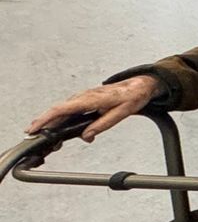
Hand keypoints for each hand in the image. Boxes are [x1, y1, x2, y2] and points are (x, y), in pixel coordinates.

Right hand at [27, 75, 160, 141]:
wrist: (139, 85)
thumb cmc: (132, 97)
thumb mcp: (121, 113)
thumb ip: (102, 125)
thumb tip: (86, 136)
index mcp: (91, 99)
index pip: (61, 109)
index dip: (45, 119)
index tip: (34, 128)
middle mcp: (83, 96)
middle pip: (57, 110)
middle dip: (42, 123)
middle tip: (32, 136)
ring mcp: (83, 96)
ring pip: (61, 109)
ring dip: (50, 122)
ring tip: (43, 135)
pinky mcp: (85, 99)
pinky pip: (68, 108)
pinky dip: (59, 118)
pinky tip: (57, 127)